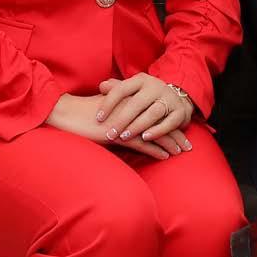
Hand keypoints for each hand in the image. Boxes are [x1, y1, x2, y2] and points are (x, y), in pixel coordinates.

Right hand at [44, 92, 180, 160]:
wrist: (68, 114)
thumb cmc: (84, 113)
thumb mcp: (106, 108)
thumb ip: (120, 111)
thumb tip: (130, 119)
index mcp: (130, 100)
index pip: (156, 111)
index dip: (169, 121)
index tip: (180, 129)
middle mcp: (133, 109)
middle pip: (161, 121)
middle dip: (176, 134)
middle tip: (188, 145)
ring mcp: (128, 121)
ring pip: (156, 133)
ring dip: (171, 143)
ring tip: (181, 152)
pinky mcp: (120, 133)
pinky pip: (143, 143)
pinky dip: (157, 150)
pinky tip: (166, 156)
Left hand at [97, 74, 192, 153]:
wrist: (178, 98)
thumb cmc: (147, 97)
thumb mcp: (133, 90)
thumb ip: (117, 88)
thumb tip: (102, 86)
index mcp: (141, 80)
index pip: (122, 89)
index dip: (109, 103)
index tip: (98, 118)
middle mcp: (156, 87)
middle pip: (137, 103)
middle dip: (122, 120)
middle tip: (110, 134)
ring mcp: (169, 99)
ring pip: (153, 113)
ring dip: (137, 126)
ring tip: (124, 137)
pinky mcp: (180, 112)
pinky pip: (169, 123)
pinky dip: (157, 131)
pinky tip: (145, 139)